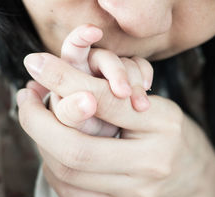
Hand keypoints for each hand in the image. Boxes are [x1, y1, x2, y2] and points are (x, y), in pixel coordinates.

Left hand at [18, 49, 214, 196]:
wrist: (195, 177)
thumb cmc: (174, 134)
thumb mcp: (156, 104)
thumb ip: (114, 97)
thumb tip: (61, 81)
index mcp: (164, 127)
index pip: (106, 102)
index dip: (64, 80)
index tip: (37, 65)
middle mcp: (150, 166)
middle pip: (77, 151)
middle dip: (37, 123)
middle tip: (25, 100)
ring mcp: (135, 194)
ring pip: (68, 174)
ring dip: (41, 145)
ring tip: (36, 121)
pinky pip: (72, 194)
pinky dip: (53, 169)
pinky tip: (50, 151)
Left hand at [29, 24, 152, 135]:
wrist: (107, 145)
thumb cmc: (82, 134)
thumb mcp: (73, 125)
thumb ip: (69, 111)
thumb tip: (75, 98)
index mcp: (71, 71)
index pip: (74, 46)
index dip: (81, 36)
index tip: (92, 32)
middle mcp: (92, 67)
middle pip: (105, 56)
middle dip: (116, 73)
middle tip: (124, 93)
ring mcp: (114, 72)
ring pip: (127, 65)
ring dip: (134, 84)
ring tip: (141, 106)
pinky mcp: (133, 78)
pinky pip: (142, 68)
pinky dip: (145, 80)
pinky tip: (146, 98)